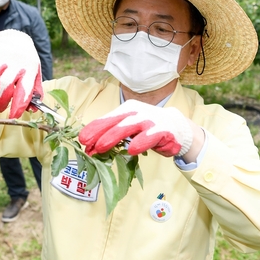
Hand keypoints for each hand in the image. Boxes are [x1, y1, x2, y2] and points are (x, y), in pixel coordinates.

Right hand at [0, 29, 42, 116]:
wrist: (15, 37)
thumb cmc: (25, 61)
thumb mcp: (35, 73)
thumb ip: (34, 91)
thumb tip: (32, 110)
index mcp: (30, 68)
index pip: (25, 89)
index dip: (19, 105)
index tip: (14, 116)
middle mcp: (16, 61)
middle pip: (4, 86)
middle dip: (0, 102)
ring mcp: (1, 56)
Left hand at [78, 99, 192, 156]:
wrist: (177, 127)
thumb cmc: (148, 128)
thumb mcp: (129, 129)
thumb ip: (112, 136)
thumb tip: (90, 148)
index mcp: (126, 110)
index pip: (106, 119)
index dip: (93, 129)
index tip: (81, 140)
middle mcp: (136, 112)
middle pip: (115, 122)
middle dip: (99, 132)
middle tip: (86, 144)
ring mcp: (149, 120)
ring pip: (129, 127)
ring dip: (114, 136)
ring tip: (101, 147)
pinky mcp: (162, 130)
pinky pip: (150, 136)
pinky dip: (141, 142)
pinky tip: (132, 150)